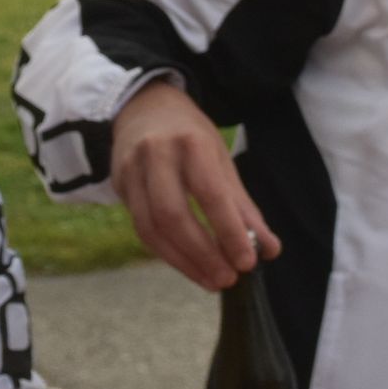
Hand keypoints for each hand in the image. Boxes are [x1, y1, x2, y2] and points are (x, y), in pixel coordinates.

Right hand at [111, 79, 275, 289]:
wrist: (143, 107)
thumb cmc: (190, 136)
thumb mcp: (221, 159)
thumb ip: (243, 206)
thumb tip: (269, 249)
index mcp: (190, 142)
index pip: (210, 193)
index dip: (229, 231)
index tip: (248, 261)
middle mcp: (155, 154)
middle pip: (173, 214)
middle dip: (203, 253)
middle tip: (228, 278)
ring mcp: (131, 170)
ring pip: (151, 227)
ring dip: (184, 261)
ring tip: (211, 280)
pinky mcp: (119, 186)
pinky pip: (142, 228)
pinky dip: (166, 253)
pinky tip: (189, 265)